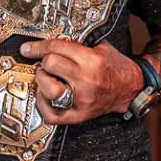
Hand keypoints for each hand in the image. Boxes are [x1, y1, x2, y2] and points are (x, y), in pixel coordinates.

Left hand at [19, 39, 137, 124]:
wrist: (132, 88)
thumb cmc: (116, 67)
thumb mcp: (100, 48)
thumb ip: (76, 45)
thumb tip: (47, 45)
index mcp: (91, 60)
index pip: (56, 48)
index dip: (38, 46)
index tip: (28, 48)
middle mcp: (86, 80)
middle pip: (50, 65)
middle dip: (44, 61)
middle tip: (46, 62)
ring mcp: (82, 100)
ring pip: (49, 89)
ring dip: (42, 81)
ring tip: (46, 77)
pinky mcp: (80, 114)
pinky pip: (53, 115)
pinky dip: (43, 105)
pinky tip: (44, 96)